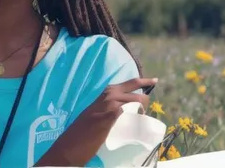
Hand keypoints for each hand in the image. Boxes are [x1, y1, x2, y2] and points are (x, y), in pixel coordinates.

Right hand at [34, 77, 157, 166]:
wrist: (70, 144)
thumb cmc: (83, 130)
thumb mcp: (97, 112)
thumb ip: (111, 107)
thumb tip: (129, 108)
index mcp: (106, 92)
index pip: (132, 82)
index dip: (145, 81)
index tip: (154, 80)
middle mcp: (110, 94)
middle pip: (139, 94)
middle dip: (145, 104)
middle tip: (142, 115)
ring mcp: (112, 104)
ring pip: (138, 103)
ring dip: (142, 114)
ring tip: (136, 123)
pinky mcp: (113, 115)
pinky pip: (133, 113)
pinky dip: (137, 120)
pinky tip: (134, 127)